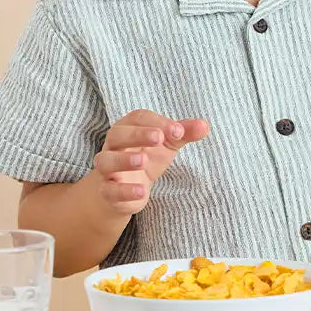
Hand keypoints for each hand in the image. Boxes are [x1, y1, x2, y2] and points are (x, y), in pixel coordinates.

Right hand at [92, 110, 209, 214]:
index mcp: (128, 128)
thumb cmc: (146, 157)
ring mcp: (107, 169)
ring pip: (106, 161)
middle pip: (117, 134)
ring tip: (143, 161)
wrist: (125, 191)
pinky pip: (110, 190)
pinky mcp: (107, 192)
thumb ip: (184, 133)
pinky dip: (124, 190)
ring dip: (123, 160)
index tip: (178, 130)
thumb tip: (204, 125)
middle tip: (159, 138)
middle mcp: (113, 146)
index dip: (158, 122)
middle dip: (137, 135)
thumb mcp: (167, 144)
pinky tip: (141, 190)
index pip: (138, 118)